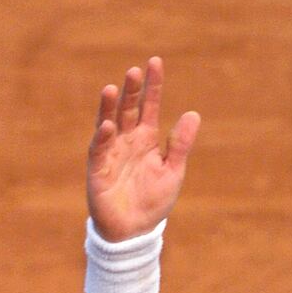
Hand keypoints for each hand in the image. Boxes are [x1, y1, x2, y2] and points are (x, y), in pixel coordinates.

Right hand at [86, 56, 200, 241]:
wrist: (136, 230)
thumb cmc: (154, 201)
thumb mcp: (173, 170)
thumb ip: (180, 144)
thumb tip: (193, 114)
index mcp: (147, 139)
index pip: (149, 106)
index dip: (153, 86)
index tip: (155, 62)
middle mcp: (128, 141)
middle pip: (128, 109)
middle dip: (131, 91)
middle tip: (135, 70)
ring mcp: (111, 153)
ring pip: (109, 123)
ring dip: (109, 107)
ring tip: (111, 88)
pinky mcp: (98, 169)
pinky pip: (99, 150)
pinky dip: (103, 137)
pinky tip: (109, 125)